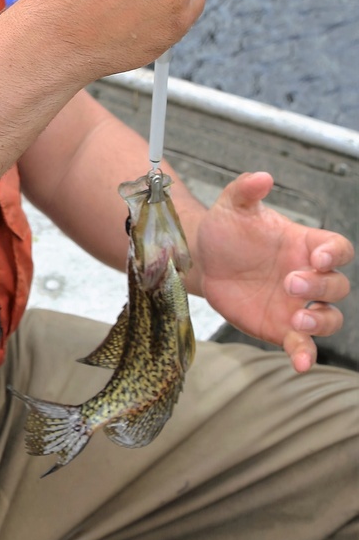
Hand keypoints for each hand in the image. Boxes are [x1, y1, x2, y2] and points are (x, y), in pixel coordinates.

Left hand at [191, 172, 353, 371]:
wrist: (203, 261)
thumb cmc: (225, 230)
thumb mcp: (232, 206)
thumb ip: (246, 190)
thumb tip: (262, 177)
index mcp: (304, 245)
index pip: (337, 249)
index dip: (334, 254)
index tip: (317, 258)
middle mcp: (308, 276)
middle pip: (337, 285)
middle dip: (321, 286)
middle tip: (290, 282)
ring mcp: (298, 305)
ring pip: (330, 318)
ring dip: (322, 321)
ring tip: (299, 319)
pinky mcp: (282, 329)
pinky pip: (304, 345)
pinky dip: (306, 354)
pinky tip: (300, 362)